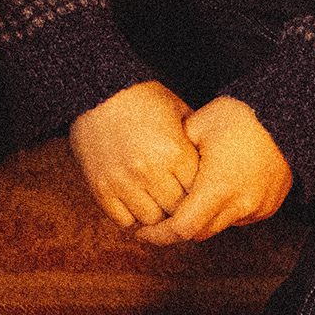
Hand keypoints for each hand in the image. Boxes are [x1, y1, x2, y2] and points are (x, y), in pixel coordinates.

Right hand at [69, 79, 199, 229]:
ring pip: (151, 220)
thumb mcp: (178, 111)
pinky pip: (123, 220)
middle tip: (179, 202)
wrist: (98, 93)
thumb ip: (197, 139)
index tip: (197, 192)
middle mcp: (150, 170)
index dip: (199, 195)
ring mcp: (123, 181)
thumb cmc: (143, 99)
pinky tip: (136, 204)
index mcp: (175, 152)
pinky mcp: (101, 188)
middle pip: (176, 210)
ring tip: (158, 204)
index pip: (198, 193)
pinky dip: (132, 217)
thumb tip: (216, 160)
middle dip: (180, 208)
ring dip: (157, 215)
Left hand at [151, 96, 292, 244]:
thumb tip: (156, 166)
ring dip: (201, 219)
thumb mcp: (197, 125)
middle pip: (199, 232)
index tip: (142, 231)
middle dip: (177, 228)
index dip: (159, 234)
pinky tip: (214, 190)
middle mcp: (241, 204)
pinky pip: (238, 218)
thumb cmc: (240, 116)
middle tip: (157, 219)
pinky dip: (223, 212)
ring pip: (219, 226)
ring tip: (187, 198)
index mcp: (219, 186)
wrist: (288, 116)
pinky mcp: (269, 206)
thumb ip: (174, 152)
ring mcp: (258, 207)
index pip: (183, 228)